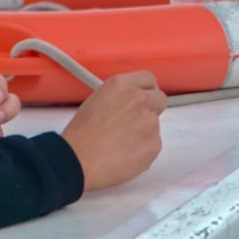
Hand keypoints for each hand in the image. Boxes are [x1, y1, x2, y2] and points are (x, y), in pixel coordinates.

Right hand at [61, 70, 165, 190]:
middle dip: (151, 109)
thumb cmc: (80, 135)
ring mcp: (149, 122)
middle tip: (136, 122)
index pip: (148, 78)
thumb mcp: (95, 101)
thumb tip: (128, 104)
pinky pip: (154, 145)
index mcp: (121, 85)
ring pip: (155, 125)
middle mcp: (138, 99)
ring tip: (121, 144)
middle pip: (159, 99)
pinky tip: (125, 155)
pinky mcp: (155, 144)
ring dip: (144, 132)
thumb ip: (118, 97)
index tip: (143, 98)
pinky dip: (143, 150)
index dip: (146, 90)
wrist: (79, 160)